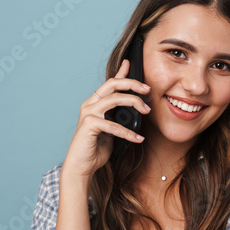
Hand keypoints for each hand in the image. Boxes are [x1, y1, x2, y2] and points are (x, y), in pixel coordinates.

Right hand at [62, 59, 150, 181]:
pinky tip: (139, 138)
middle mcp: (89, 105)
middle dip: (131, 83)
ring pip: (114, 99)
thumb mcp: (112, 129)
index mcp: (94, 103)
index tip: (130, 62)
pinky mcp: (89, 125)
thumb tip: (134, 110)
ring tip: (147, 111)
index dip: (120, 72)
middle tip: (147, 89)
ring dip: (133, 103)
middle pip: (112, 85)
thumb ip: (119, 117)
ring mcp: (88, 114)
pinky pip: (114, 125)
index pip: (110, 83)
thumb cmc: (96, 148)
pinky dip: (128, 132)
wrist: (81, 166)